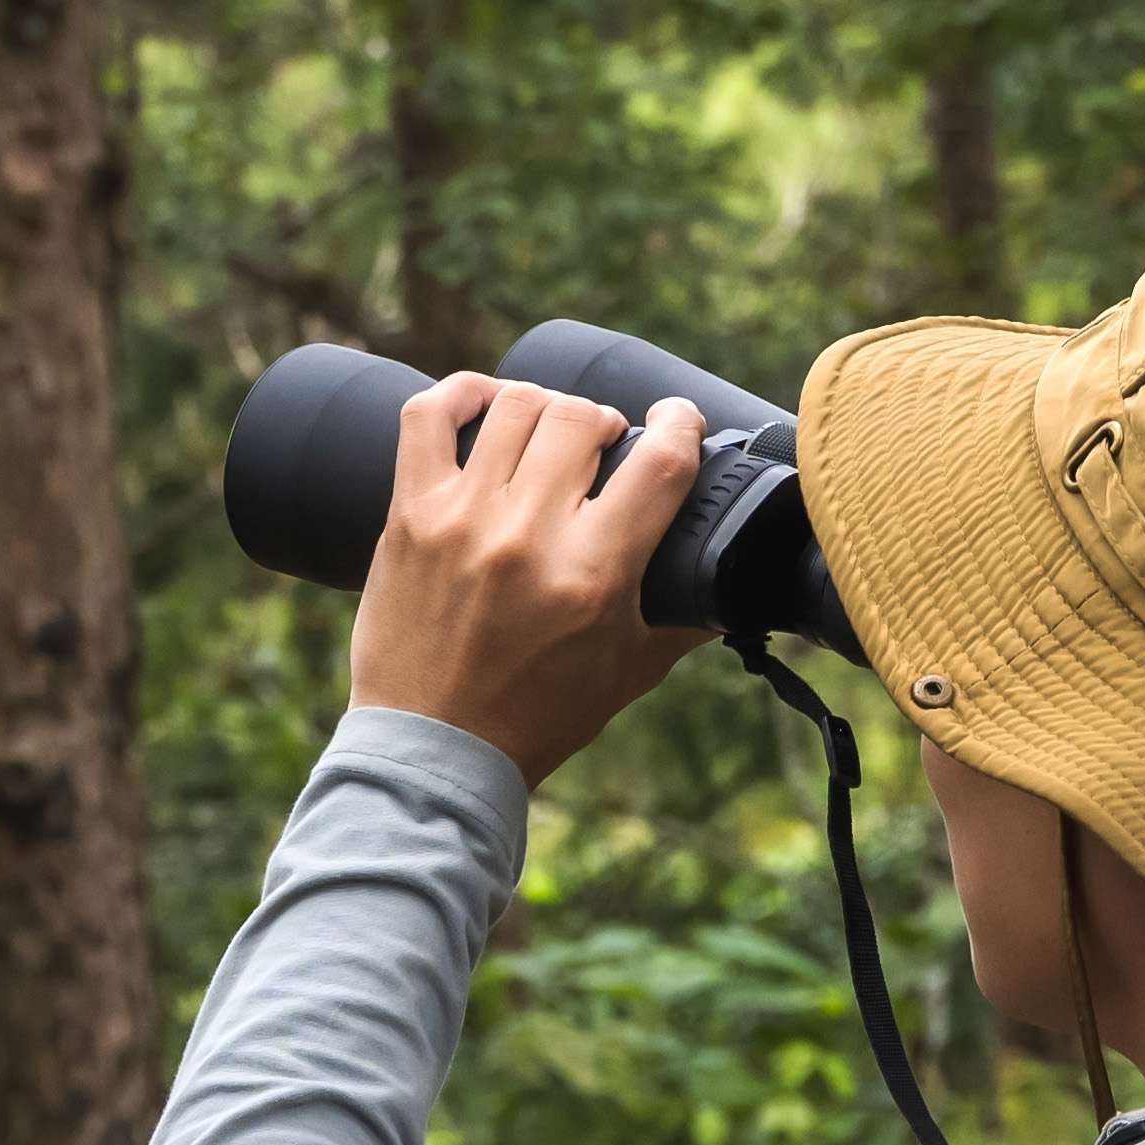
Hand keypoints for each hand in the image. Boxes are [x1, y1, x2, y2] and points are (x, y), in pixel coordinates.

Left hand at [347, 377, 709, 785]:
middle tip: (607, 446)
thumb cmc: (537, 715)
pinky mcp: (409, 514)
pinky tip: (487, 404)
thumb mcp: (630, 671)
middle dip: (607, 421)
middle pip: (582, 417)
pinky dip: (461, 394)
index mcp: (592, 574)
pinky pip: (428, 414)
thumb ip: (686, 619)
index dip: (682, 426)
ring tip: (552, 433)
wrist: (436, 750)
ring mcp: (461, 518)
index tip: (679, 422)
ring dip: (547, 408)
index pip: (659, 463)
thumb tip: (735, 579)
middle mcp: (527, 535)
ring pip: (516, 405)